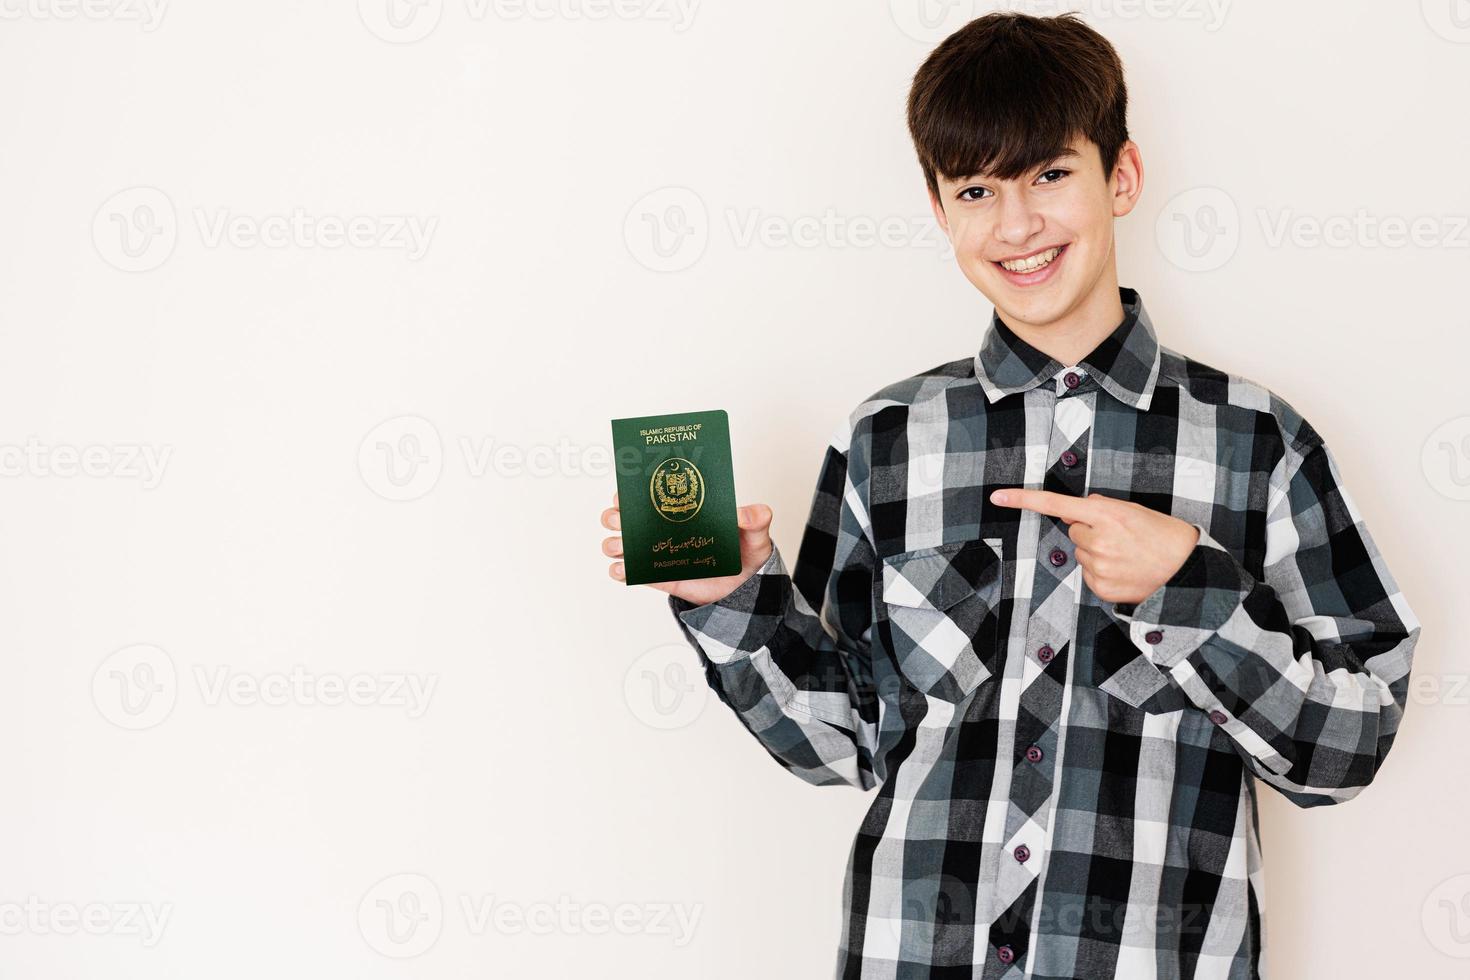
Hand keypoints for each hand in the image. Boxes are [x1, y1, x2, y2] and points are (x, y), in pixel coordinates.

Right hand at [601, 491, 775, 604]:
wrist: (744, 590)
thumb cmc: (746, 554)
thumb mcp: (755, 534)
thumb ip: (756, 520)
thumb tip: (750, 513)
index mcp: (681, 511)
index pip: (650, 495)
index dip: (631, 491)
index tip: (625, 491)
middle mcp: (664, 529)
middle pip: (626, 518)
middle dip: (615, 516)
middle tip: (620, 518)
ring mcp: (659, 554)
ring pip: (622, 545)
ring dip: (614, 543)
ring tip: (620, 545)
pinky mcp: (660, 578)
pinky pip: (633, 574)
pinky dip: (621, 571)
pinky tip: (622, 568)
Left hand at [989, 488, 1199, 604]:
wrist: (1187, 571)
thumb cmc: (1162, 536)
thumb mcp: (1133, 510)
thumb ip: (1101, 507)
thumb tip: (1074, 509)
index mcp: (1106, 515)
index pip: (1056, 504)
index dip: (1023, 500)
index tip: (997, 497)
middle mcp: (1097, 540)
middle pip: (1073, 530)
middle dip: (1090, 532)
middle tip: (1121, 538)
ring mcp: (1097, 567)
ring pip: (1081, 554)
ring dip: (1097, 553)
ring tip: (1127, 555)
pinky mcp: (1099, 588)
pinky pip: (1088, 575)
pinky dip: (1102, 572)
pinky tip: (1124, 571)